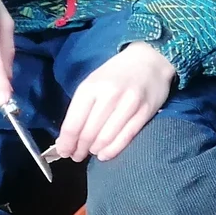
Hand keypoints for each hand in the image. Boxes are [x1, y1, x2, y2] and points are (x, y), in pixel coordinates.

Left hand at [55, 43, 174, 162]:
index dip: (66, 144)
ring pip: (106, 138)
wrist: (150, 59)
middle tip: (78, 155)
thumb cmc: (116, 74)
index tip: (65, 152)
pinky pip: (125, 137)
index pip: (73, 124)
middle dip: (80, 150)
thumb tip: (66, 140)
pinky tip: (105, 154)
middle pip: (88, 134)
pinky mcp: (145, 111)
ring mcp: (129, 103)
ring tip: (93, 152)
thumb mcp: (93, 83)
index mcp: (91, 87)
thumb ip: (80, 109)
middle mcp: (109, 95)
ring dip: (95, 151)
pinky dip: (112, 150)